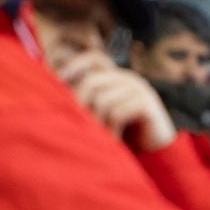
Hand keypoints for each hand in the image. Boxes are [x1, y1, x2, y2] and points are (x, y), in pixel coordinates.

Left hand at [57, 50, 176, 151]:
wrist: (154, 152)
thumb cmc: (122, 132)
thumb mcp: (101, 114)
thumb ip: (86, 102)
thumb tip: (54, 90)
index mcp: (115, 77)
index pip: (94, 57)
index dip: (75, 63)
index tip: (58, 79)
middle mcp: (128, 78)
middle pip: (92, 82)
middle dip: (81, 105)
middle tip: (83, 126)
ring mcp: (139, 89)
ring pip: (103, 100)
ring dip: (98, 122)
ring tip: (101, 137)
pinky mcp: (147, 104)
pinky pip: (118, 112)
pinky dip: (112, 128)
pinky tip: (115, 138)